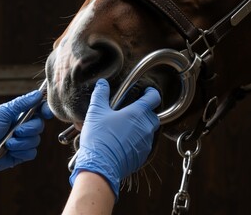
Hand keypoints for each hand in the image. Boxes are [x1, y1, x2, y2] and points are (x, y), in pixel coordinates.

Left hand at [0, 90, 52, 188]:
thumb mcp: (2, 113)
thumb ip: (21, 104)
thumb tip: (37, 93)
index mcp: (17, 115)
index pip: (38, 110)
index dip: (45, 111)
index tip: (46, 113)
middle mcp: (21, 127)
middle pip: (39, 125)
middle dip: (29, 129)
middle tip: (17, 131)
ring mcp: (21, 141)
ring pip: (36, 141)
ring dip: (22, 143)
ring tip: (8, 144)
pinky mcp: (20, 155)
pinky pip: (31, 153)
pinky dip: (21, 152)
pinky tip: (10, 152)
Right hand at [70, 79, 160, 198]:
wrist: (100, 166)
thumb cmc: (99, 138)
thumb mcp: (96, 112)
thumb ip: (100, 94)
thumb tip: (102, 84)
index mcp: (138, 113)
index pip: (154, 98)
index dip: (151, 93)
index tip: (147, 92)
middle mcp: (146, 127)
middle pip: (153, 115)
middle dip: (145, 112)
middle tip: (131, 111)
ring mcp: (146, 143)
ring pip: (149, 131)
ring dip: (140, 127)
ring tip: (124, 128)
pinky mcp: (143, 156)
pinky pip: (144, 144)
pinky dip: (137, 141)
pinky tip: (123, 142)